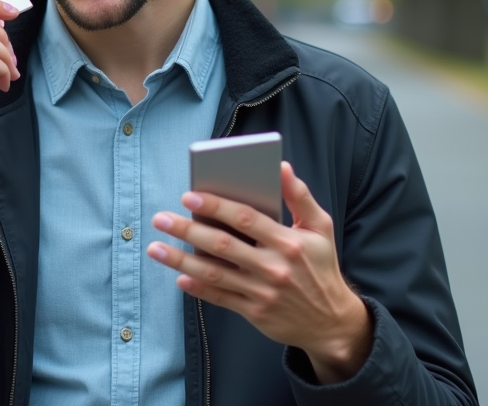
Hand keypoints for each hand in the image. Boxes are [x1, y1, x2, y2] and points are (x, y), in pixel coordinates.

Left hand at [147, 162, 372, 382]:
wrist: (332, 321)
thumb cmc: (322, 267)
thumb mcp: (320, 228)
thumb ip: (300, 196)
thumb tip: (281, 166)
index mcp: (288, 242)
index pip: (246, 219)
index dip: (216, 206)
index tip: (189, 196)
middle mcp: (273, 267)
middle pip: (223, 245)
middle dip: (188, 230)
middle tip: (161, 219)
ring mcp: (262, 292)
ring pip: (215, 274)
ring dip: (181, 261)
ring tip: (156, 248)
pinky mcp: (254, 312)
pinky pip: (220, 298)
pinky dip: (198, 289)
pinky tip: (179, 277)